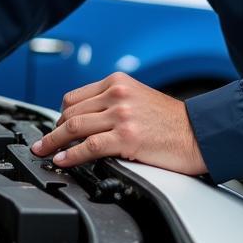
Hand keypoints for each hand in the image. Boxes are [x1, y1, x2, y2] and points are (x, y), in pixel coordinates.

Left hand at [30, 72, 206, 175]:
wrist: (198, 133)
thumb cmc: (172, 121)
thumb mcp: (139, 98)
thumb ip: (113, 103)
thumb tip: (87, 120)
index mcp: (118, 82)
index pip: (75, 96)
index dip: (60, 115)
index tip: (54, 127)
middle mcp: (117, 94)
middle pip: (70, 111)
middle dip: (53, 130)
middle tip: (44, 143)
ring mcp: (121, 115)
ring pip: (74, 127)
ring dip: (53, 142)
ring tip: (44, 152)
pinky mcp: (126, 137)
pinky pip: (88, 146)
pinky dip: (70, 155)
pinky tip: (62, 160)